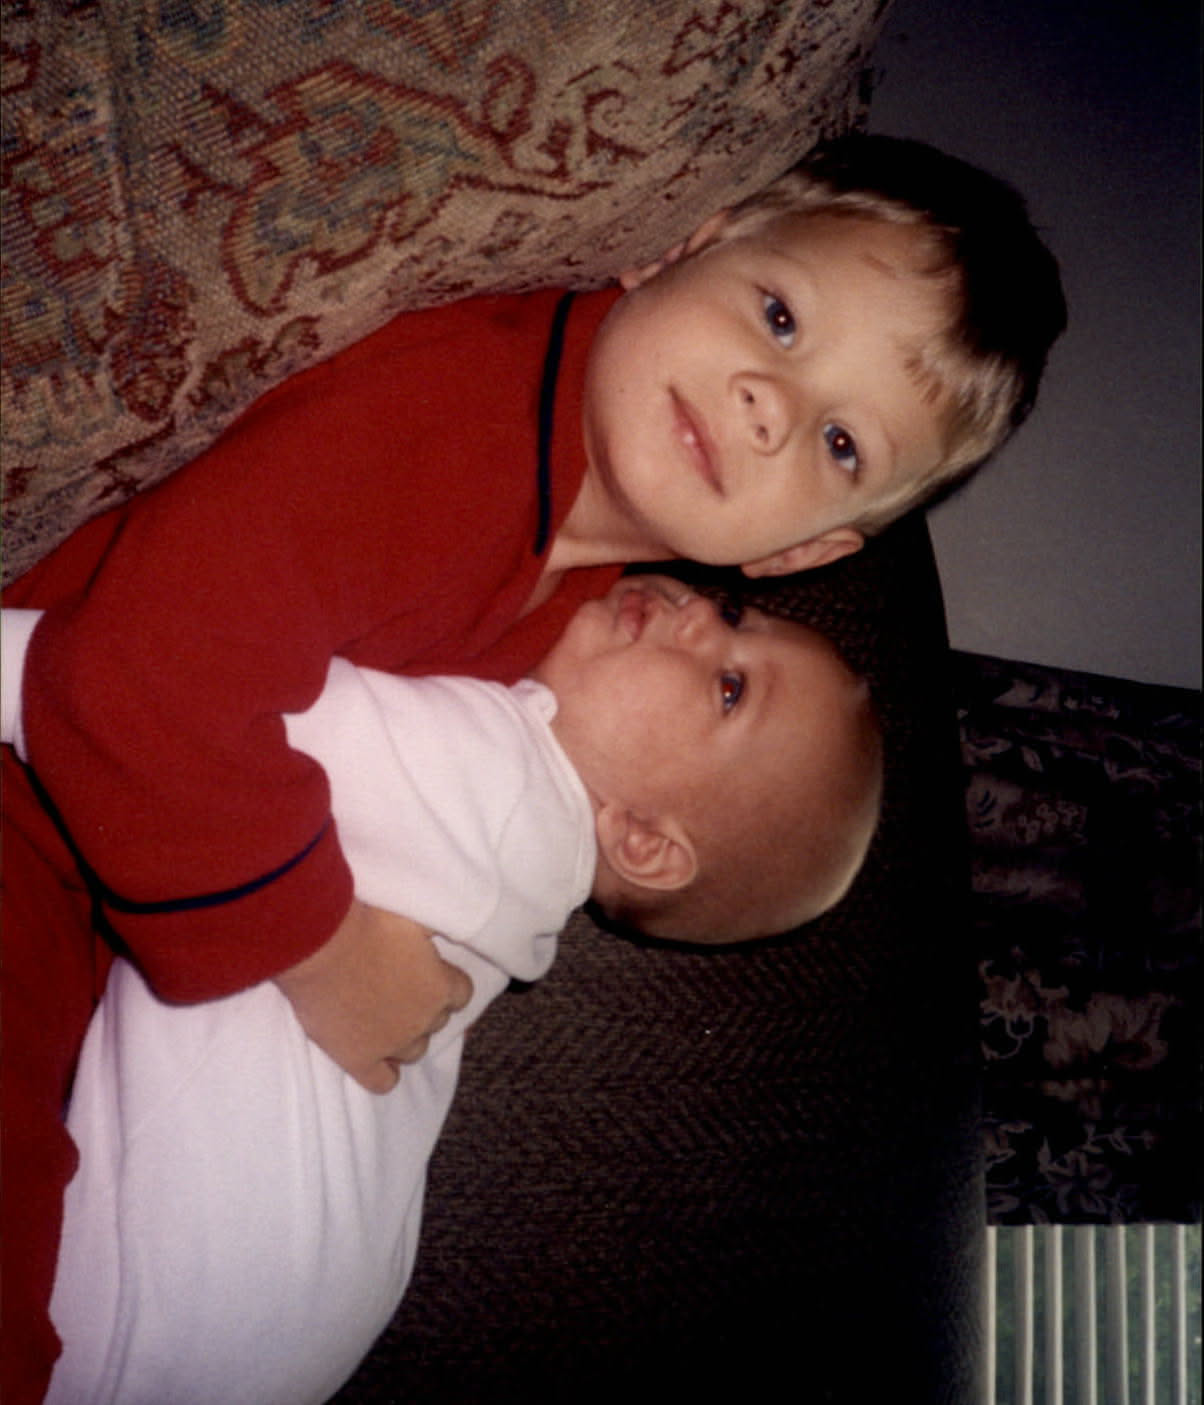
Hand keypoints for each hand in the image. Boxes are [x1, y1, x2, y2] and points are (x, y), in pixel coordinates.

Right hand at [274, 899, 472, 1092]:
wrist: (322, 945)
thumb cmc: (371, 923)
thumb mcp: (416, 917)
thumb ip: (438, 928)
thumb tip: (451, 929)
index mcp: (441, 986)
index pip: (462, 994)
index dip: (445, 982)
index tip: (429, 972)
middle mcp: (424, 1020)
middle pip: (437, 1021)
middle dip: (424, 1006)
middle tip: (399, 988)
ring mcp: (392, 1044)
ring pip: (414, 1051)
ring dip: (406, 1037)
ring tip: (386, 1018)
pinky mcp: (359, 1060)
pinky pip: (383, 1082)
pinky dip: (384, 1073)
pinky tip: (378, 1060)